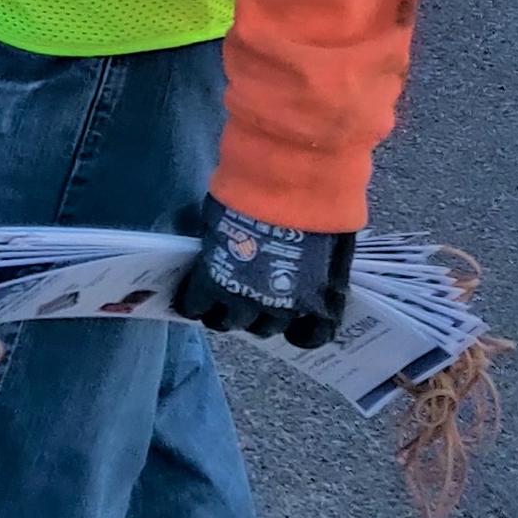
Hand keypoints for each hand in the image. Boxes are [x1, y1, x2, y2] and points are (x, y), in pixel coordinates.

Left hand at [173, 199, 354, 350]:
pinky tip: (296, 332)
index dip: (196, 302)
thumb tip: (215, 251)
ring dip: (261, 320)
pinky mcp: (322, 301)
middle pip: (234, 321)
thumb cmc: (248, 188)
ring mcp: (288, 305)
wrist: (294, 181)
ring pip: (269, 327)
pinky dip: (304, 337)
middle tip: (228, 304)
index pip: (198, 304)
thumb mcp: (215, 217)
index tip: (196, 300)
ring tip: (260, 311)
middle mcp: (249, 302)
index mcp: (216, 282)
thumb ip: (216, 245)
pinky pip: (314, 333)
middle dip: (228, 312)